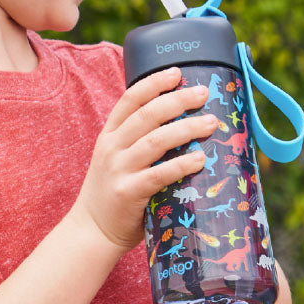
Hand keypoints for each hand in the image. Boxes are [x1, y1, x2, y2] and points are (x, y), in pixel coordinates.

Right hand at [73, 67, 218, 252]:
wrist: (92, 231)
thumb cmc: (116, 191)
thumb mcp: (118, 157)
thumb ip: (140, 139)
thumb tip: (185, 120)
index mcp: (110, 134)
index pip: (130, 99)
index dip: (154, 83)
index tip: (177, 72)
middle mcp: (112, 148)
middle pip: (147, 115)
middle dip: (178, 100)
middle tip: (204, 93)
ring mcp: (118, 170)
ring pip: (156, 140)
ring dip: (187, 128)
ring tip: (211, 123)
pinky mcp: (128, 193)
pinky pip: (159, 174)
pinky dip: (181, 164)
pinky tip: (200, 159)